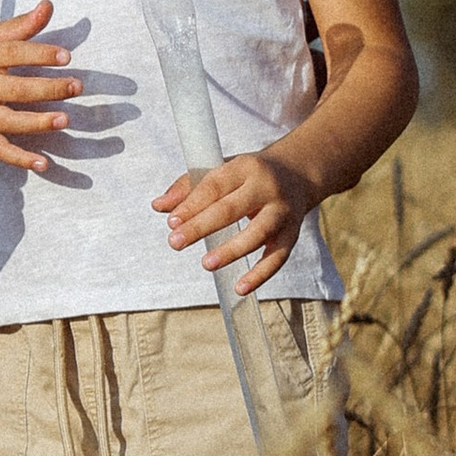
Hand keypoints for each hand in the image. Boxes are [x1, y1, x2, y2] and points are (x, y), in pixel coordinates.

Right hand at [0, 0, 78, 172]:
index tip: (67, 56)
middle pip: (14, 90)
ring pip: (7, 122)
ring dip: (37, 123)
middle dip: (47, 89)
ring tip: (65, 120)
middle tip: (76, 86)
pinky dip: (19, 159)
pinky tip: (43, 163)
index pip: (12, 54)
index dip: (40, 54)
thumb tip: (48, 5)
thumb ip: (22, 25)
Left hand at [157, 149, 310, 290]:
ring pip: (258, 233)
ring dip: (231, 250)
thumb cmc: (249, 176)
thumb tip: (158, 206)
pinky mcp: (291, 234)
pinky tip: (240, 287)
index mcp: (245, 168)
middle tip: (176, 242)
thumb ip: (188, 188)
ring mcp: (282, 212)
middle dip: (202, 226)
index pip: (214, 186)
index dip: (191, 205)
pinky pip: (277, 257)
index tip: (171, 222)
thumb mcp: (222, 171)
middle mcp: (267, 188)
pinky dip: (260, 274)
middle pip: (233, 209)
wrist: (297, 174)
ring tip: (206, 263)